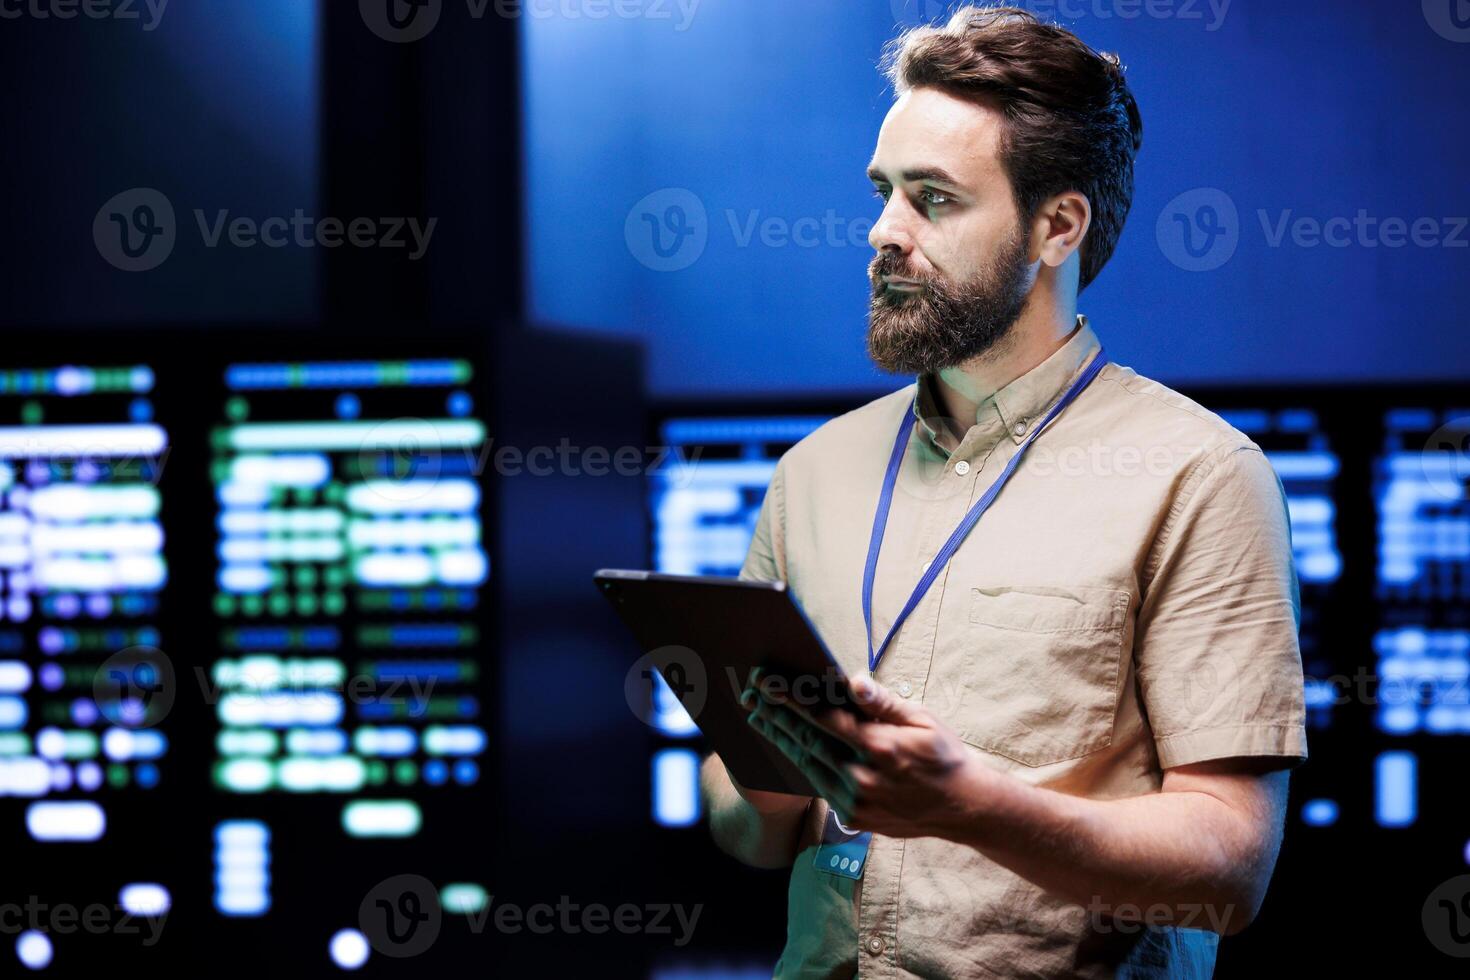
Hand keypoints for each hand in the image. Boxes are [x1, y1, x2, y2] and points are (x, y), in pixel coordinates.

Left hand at [742, 669, 999, 839]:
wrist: (962, 808)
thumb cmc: (943, 756)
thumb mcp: (922, 720)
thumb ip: (882, 702)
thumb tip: (853, 680)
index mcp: (879, 747)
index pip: (823, 718)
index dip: (791, 699)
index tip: (766, 683)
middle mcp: (862, 776)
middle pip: (807, 741)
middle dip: (776, 716)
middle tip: (752, 697)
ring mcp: (856, 801)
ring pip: (808, 764)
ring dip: (782, 740)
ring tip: (760, 718)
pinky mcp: (853, 817)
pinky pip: (820, 785)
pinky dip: (802, 763)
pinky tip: (789, 747)